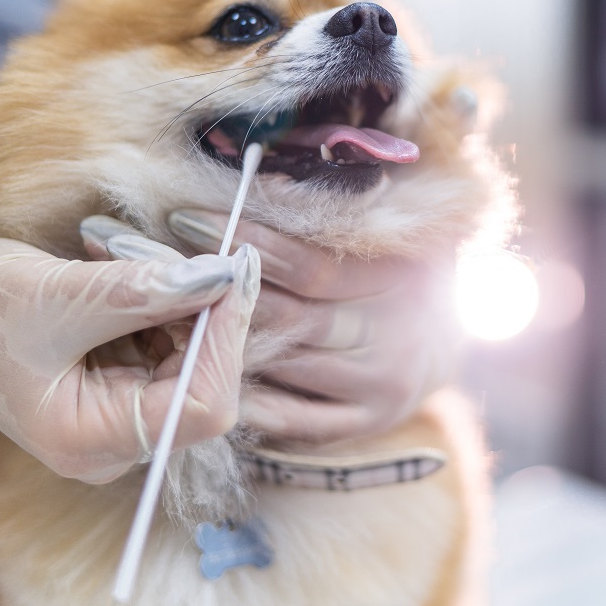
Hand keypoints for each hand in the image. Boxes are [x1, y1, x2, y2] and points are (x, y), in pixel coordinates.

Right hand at [0, 234, 259, 483]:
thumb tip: (218, 277)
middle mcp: (119, 441)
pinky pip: (171, 334)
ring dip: (172, 289)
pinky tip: (114, 262)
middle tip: (153, 247)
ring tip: (114, 250)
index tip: (231, 268)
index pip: (202, 405)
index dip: (227, 337)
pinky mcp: (127, 381)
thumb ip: (138, 291)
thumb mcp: (53, 296)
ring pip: (193, 347)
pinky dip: (157, 292)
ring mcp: (125, 412)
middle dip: (195, 304)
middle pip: (205, 375)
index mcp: (93, 441)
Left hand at [167, 209, 459, 444]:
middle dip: (220, 293)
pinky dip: (246, 399)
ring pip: (284, 367)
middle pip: (289, 319)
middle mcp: (392, 338)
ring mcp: (379, 387)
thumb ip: (333, 211)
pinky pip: (292, 418)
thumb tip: (260, 182)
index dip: (245, 243)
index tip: (185, 219)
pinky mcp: (363, 424)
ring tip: (164, 315)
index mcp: (399, 277)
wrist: (444, 339)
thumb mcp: (383, 228)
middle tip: (161, 269)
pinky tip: (202, 374)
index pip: (309, 265)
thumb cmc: (396, 267)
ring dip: (221, 344)